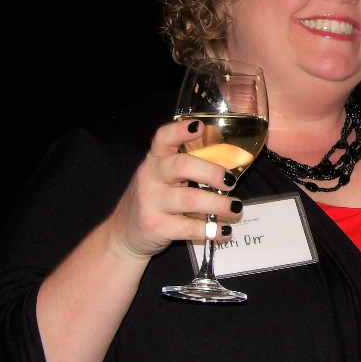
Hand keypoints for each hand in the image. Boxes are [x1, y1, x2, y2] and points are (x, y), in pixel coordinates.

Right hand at [106, 119, 244, 257]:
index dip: (181, 130)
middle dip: (212, 172)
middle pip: (182, 166)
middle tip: (231, 182)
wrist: (124, 235)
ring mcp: (150, 202)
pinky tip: (224, 231)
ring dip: (219, 204)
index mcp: (154, 160)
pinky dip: (211, 230)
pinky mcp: (155, 227)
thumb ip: (186, 167)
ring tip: (235, 208)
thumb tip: (229, 163)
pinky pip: (188, 227)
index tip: (200, 126)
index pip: (163, 138)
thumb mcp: (161, 178)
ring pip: (190, 199)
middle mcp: (150, 177)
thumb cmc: (153, 201)